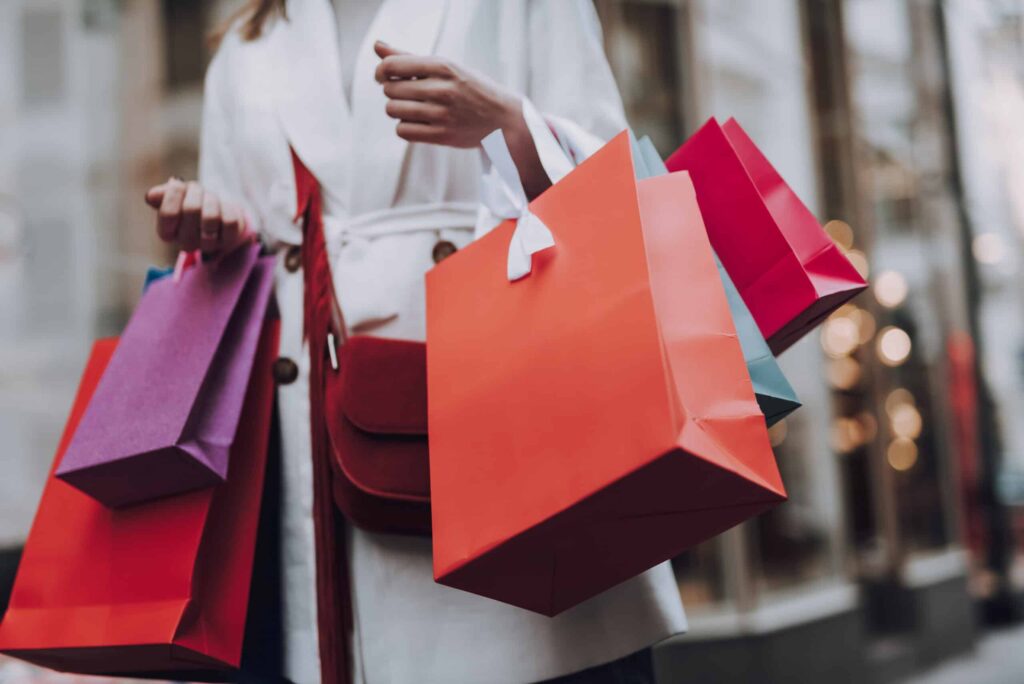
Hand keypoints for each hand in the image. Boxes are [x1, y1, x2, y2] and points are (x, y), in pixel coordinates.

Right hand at [144, 178, 249, 255]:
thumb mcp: (175, 194)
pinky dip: (228, 208)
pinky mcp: (228, 240)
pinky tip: (223, 208)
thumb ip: (163, 194)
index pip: (168, 213)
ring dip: (211, 200)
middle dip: (196, 192)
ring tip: (210, 197)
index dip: (175, 192)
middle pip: (191, 209)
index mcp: (166, 232)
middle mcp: (185, 242)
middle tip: (197, 189)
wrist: (218, 212)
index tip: (178, 185)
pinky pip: (229, 221)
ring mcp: (207, 244)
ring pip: (211, 217)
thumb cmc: (191, 201)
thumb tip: (152, 196)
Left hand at [374, 41, 520, 147]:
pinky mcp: (442, 136)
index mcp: (444, 66)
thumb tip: (377, 46)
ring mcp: (442, 114)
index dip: (381, 71)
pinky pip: (403, 131)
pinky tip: (417, 122)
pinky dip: (405, 127)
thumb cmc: (471, 88)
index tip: (384, 76)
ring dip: (397, 109)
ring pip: (393, 110)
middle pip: (390, 89)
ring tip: (412, 108)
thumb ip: (409, 57)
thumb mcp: (446, 66)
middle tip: (407, 93)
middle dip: (393, 91)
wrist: (503, 119)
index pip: (392, 66)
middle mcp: (442, 89)